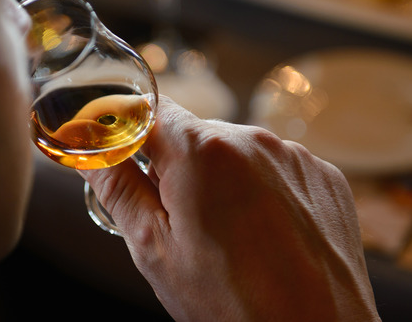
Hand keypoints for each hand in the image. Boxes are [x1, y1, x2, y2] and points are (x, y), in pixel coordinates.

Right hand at [80, 97, 379, 320]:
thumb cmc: (233, 305)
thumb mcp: (155, 251)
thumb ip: (117, 188)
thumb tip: (87, 150)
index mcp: (203, 152)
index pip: (150, 109)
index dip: (130, 132)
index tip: (122, 158)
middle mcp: (254, 140)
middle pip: (194, 135)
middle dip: (176, 169)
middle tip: (178, 224)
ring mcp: (294, 157)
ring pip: (236, 154)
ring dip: (221, 182)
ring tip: (229, 239)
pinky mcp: (324, 177)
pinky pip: (276, 170)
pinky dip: (261, 193)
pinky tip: (264, 237)